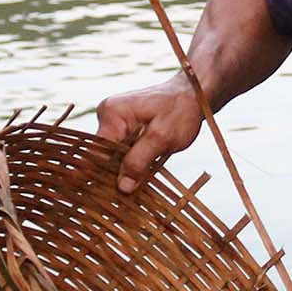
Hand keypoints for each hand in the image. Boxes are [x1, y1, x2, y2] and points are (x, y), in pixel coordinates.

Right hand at [94, 75, 204, 193]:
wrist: (193, 94)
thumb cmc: (181, 110)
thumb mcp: (163, 137)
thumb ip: (140, 161)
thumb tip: (122, 187)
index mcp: (112, 113)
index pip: (98, 153)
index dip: (106, 176)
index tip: (117, 196)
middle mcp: (107, 115)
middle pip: (103, 155)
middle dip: (117, 175)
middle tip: (133, 193)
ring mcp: (114, 121)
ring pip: (112, 155)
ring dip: (126, 170)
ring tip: (139, 184)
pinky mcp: (122, 127)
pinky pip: (121, 150)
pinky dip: (131, 162)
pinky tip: (142, 172)